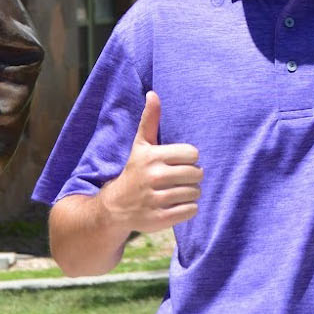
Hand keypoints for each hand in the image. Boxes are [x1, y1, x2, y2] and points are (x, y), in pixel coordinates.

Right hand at [100, 91, 201, 233]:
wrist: (116, 207)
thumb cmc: (135, 170)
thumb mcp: (141, 145)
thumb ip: (150, 120)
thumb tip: (153, 93)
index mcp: (152, 156)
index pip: (193, 154)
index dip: (189, 159)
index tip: (178, 162)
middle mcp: (154, 177)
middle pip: (197, 174)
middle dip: (192, 177)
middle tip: (179, 179)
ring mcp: (156, 200)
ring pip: (195, 193)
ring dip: (191, 193)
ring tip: (177, 192)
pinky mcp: (160, 219)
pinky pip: (191, 211)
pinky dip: (188, 209)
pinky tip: (176, 205)